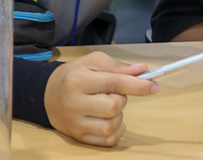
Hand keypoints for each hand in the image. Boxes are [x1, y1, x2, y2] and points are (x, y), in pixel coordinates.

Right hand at [44, 53, 158, 146]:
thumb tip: (142, 71)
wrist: (47, 95)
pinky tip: (110, 119)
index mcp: (78, 80)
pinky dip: (117, 130)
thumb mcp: (93, 62)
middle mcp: (75, 103)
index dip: (139, 85)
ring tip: (109, 106)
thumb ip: (118, 66)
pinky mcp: (78, 137)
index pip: (115, 83)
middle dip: (122, 99)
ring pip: (112, 125)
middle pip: (114, 106)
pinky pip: (108, 140)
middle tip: (114, 93)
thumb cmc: (74, 75)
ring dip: (119, 116)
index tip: (155, 86)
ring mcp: (76, 123)